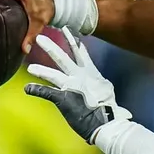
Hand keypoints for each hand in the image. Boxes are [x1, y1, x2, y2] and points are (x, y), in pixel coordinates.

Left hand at [25, 27, 131, 142]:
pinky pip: (47, 93)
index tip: (70, 32)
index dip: (75, 43)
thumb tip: (125, 114)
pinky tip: (27, 88)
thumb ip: (110, 97)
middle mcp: (81, 77)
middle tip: (41, 37)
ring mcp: (71, 87)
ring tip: (30, 67)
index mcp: (92, 75)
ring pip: (53, 74)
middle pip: (64, 58)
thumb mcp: (112, 102)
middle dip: (52, 47)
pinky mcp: (63, 98)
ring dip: (41, 70)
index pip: (82, 55)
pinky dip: (37, 90)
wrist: (106, 121)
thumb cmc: (110, 114)